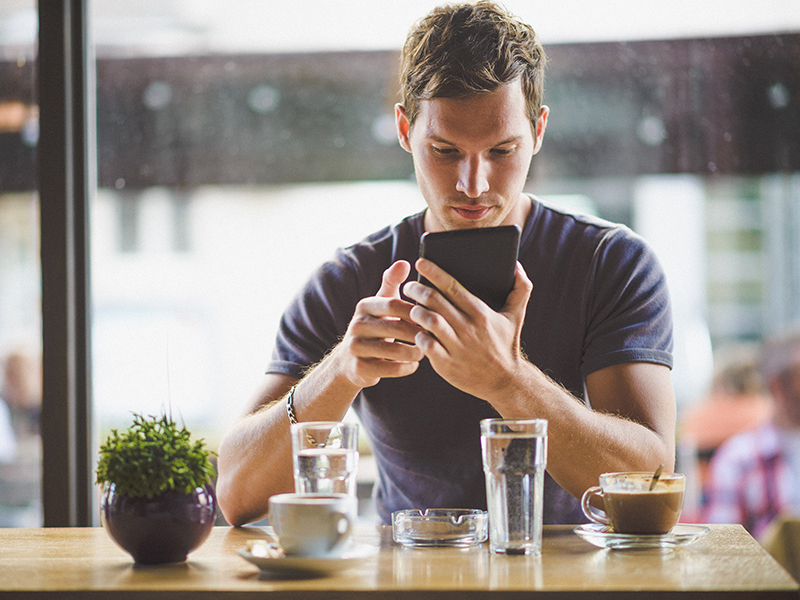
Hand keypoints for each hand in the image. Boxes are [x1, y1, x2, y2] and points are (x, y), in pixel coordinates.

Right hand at [334, 260, 423, 388]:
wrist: (349, 361)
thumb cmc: (374, 327)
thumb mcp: (379, 304)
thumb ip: (392, 282)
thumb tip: (405, 263)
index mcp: (364, 306)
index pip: (394, 305)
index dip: (415, 312)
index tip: (431, 317)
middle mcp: (356, 325)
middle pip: (396, 327)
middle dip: (418, 333)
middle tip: (435, 337)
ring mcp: (355, 348)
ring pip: (394, 351)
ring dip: (415, 352)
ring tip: (425, 351)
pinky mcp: (359, 369)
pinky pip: (390, 369)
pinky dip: (407, 367)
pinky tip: (414, 364)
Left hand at [403, 258, 532, 399]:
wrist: (504, 381)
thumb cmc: (506, 344)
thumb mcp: (516, 316)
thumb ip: (520, 288)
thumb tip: (516, 265)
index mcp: (481, 313)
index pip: (452, 286)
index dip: (433, 272)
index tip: (421, 261)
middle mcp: (467, 328)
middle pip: (435, 301)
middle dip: (417, 289)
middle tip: (409, 286)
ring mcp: (456, 346)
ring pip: (428, 321)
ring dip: (415, 311)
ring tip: (411, 307)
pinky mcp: (446, 364)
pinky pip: (425, 345)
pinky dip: (418, 336)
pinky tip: (415, 331)